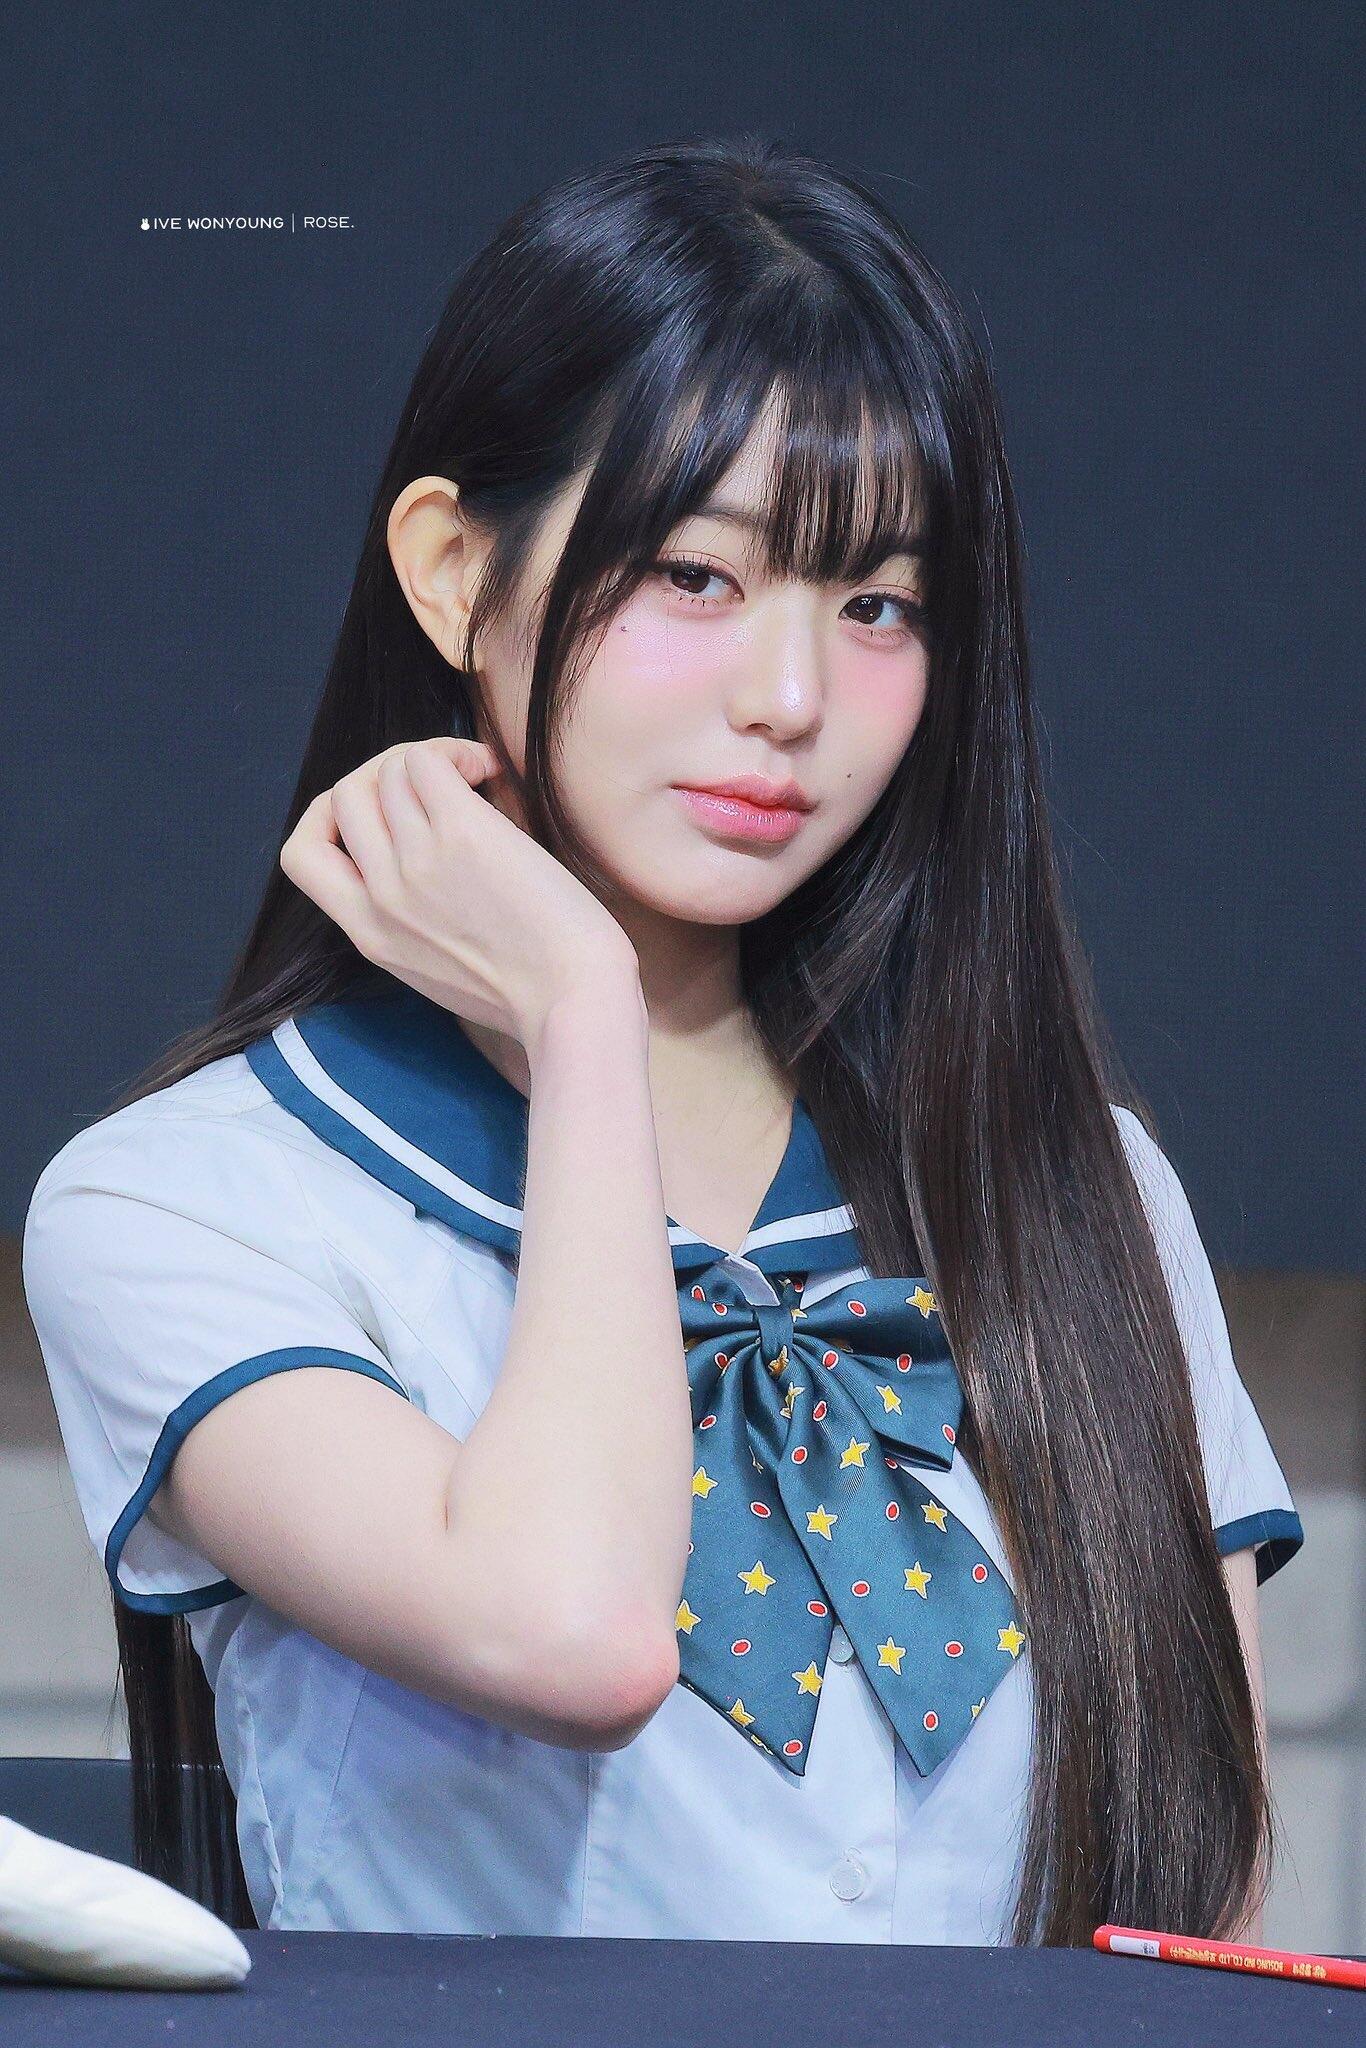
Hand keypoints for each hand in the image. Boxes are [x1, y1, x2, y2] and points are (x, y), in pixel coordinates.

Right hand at [280, 736, 636, 1047]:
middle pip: (345, 796)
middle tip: (442, 786)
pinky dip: (454, 753)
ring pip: (388, 770)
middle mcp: (380, 896)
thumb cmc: (532, 992)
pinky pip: (426, 760)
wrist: (574, 1002)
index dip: (330, 819)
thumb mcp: (436, 972)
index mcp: (369, 934)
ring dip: (432, 757)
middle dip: (387, 776)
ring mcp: (415, 863)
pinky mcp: (461, 834)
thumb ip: (407, 924)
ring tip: (477, 775)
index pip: (302, 854)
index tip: (381, 815)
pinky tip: (489, 773)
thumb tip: (412, 860)